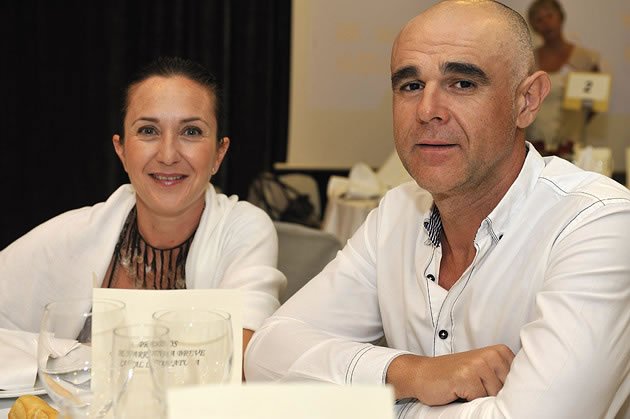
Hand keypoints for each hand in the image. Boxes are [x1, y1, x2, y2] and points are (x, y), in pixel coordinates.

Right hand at [386, 344, 514, 405]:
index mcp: (499, 352)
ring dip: (478, 397)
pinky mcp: (467, 376)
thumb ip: (502, 377)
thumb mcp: (482, 371)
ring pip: (494, 396)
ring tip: (465, 387)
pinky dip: (467, 399)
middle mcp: (491, 355)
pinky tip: (457, 389)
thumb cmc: (453, 375)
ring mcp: (479, 364)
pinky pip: (478, 399)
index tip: (488, 384)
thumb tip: (526, 396)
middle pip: (507, 390)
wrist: (422, 374)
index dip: (504, 390)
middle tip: (473, 386)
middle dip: (491, 394)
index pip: (519, 381)